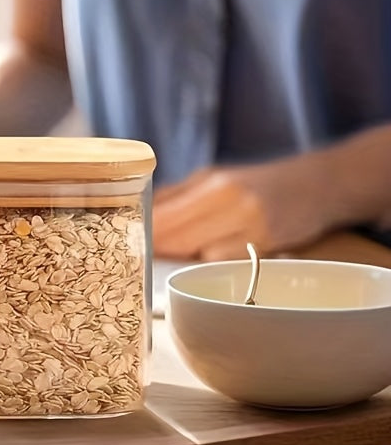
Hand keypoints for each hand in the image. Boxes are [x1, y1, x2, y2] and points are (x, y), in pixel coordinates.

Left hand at [152, 155, 330, 260]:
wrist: (320, 185)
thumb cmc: (257, 182)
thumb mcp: (213, 176)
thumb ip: (174, 197)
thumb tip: (138, 215)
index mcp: (212, 185)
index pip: (162, 217)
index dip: (141, 235)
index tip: (123, 244)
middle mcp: (231, 204)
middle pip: (175, 240)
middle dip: (154, 252)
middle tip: (136, 260)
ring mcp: (252, 230)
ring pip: (197, 258)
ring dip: (180, 263)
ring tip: (170, 263)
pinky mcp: (266, 251)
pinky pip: (223, 267)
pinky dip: (208, 268)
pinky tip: (204, 265)